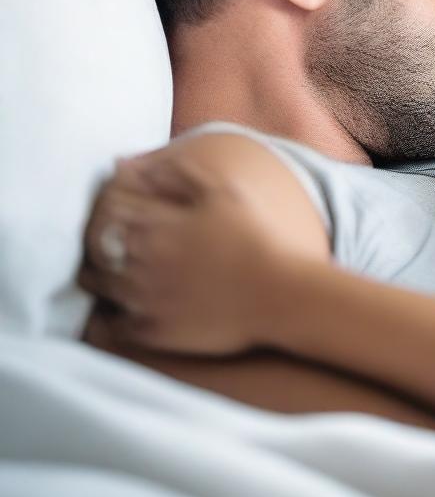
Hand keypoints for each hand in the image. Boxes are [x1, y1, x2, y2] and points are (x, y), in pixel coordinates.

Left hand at [78, 147, 322, 355]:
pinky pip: (118, 322)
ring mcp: (145, 300)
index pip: (106, 211)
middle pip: (95, 248)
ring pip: (100, 286)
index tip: (119, 210)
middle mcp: (142, 263)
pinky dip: (118, 311)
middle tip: (115, 240)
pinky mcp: (153, 331)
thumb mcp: (222, 192)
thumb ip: (179, 172)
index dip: (107, 208)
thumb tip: (138, 165)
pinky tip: (133, 302)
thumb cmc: (254, 238)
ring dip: (103, 274)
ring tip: (119, 269)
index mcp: (156, 226)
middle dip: (99, 241)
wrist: (277, 293)